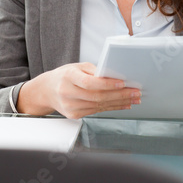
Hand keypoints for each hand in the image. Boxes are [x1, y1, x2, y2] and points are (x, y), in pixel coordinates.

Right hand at [17, 62, 140, 117]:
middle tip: (135, 92)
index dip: (106, 84)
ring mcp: (71, 106)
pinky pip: (97, 111)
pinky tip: (123, 105)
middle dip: (119, 95)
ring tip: (134, 99)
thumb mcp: (77, 66)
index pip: (89, 82)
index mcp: (68, 77)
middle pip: (97, 96)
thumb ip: (94, 70)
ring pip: (99, 105)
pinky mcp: (75, 115)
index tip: (122, 83)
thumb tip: (114, 75)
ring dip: (119, 103)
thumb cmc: (65, 75)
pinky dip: (112, 108)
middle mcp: (68, 93)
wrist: (47, 91)